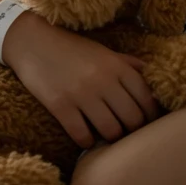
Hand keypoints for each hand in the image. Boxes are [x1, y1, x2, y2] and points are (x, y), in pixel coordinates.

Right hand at [3, 12, 160, 148]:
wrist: (31, 42)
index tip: (147, 124)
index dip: (151, 116)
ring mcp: (81, 94)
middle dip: (132, 130)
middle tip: (125, 131)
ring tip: (106, 134)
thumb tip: (154, 80)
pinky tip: (85, 137)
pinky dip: (87, 142)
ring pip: (111, 131)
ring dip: (111, 138)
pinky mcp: (60, 106)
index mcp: (117, 66)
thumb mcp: (104, 52)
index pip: (147, 99)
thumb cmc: (71, 49)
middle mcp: (103, 80)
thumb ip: (129, 65)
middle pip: (133, 119)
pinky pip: (82, 136)